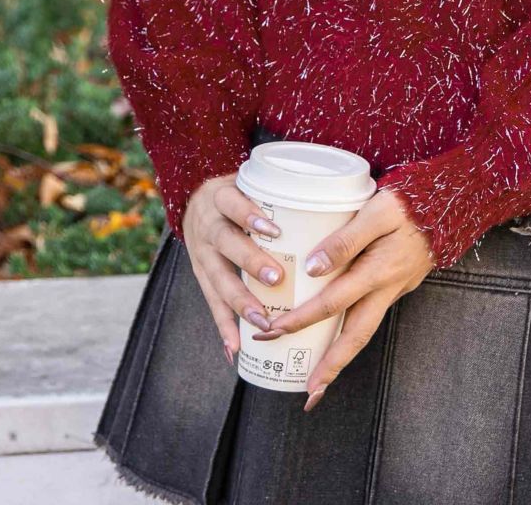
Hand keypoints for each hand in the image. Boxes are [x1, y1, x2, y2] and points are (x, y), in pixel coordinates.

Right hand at [182, 172, 291, 366]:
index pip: (232, 203)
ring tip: (262, 319)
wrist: (194, 199)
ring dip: (240, 301)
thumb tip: (336, 197)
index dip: (249, 215)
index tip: (274, 230)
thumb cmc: (240, 193)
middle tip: (277, 278)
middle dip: (250, 262)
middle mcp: (209, 225)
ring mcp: (202, 252)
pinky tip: (235, 346)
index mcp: (222, 198)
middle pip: (226, 242)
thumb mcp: (252, 183)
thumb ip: (282, 192)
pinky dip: (223, 325)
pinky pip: (211, 302)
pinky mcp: (201, 275)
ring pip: (217, 278)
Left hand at [248, 186, 435, 410]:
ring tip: (319, 382)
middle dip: (330, 367)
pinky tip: (337, 336)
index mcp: (379, 270)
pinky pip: (369, 315)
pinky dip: (352, 333)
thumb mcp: (378, 210)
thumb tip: (312, 268)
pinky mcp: (397, 285)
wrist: (451, 203)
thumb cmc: (409, 202)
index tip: (273, 330)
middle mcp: (387, 288)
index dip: (302, 317)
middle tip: (307, 394)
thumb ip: (346, 239)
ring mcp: (394, 290)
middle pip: (355, 337)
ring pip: (363, 330)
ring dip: (341, 358)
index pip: (333, 301)